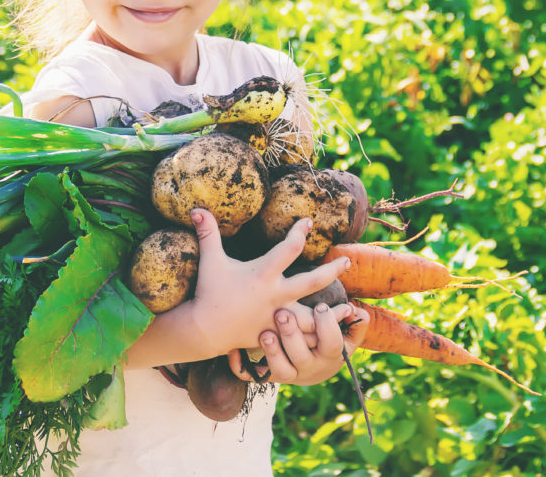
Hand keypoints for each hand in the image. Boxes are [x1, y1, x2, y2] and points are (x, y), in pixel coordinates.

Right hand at [186, 208, 350, 357]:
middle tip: (347, 260)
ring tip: (350, 308)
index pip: (289, 248)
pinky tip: (330, 333)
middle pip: (313, 281)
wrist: (204, 330)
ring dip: (332, 312)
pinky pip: (302, 337)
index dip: (300, 231)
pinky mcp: (277, 334)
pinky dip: (317, 336)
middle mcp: (275, 295)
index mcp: (263, 274)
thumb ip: (207, 234)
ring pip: (314, 316)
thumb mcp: (210, 260)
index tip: (308, 222)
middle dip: (332, 270)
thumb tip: (196, 208)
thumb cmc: (209, 292)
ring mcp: (278, 317)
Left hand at [228, 302, 370, 385]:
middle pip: (301, 357)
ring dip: (271, 352)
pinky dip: (240, 365)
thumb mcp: (345, 335)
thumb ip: (355, 324)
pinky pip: (250, 376)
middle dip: (292, 336)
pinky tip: (232, 350)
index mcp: (328, 355)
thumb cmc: (325, 341)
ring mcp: (286, 373)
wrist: (309, 368)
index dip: (327, 326)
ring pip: (279, 370)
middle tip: (283, 314)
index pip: (332, 344)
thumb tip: (358, 313)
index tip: (320, 306)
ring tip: (264, 333)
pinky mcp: (266, 376)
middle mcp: (307, 368)